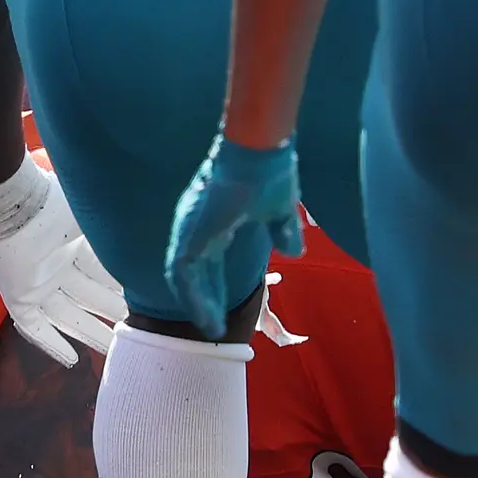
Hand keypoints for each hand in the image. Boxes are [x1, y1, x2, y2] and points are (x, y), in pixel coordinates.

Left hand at [0, 155, 125, 364]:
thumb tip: (154, 250)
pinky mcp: (17, 296)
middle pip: (90, 298)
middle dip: (114, 315)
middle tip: (139, 334)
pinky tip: (71, 361)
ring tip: (116, 351)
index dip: (124, 288)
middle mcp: (59, 265)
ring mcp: (37, 282)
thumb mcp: (98, 219)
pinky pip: (33, 326)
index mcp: (76, 243)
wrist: (16, 202)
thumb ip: (123, 234)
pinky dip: (51, 343)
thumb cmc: (59, 202)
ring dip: (91, 333)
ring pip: (67, 316)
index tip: (146, 302)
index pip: (104, 273)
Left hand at [163, 137, 299, 337]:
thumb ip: (285, 230)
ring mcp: (189, 228)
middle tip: (214, 323)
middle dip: (205, 297)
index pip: (208, 257)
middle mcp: (195, 224)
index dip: (215, 283)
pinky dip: (194, 298)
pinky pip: (183, 275)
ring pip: (185, 277)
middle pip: (196, 270)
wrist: (261, 150)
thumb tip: (294, 251)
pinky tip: (208, 318)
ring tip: (211, 327)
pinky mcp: (189, 234)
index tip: (223, 306)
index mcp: (213, 217)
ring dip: (199, 303)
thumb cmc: (271, 171)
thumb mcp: (282, 210)